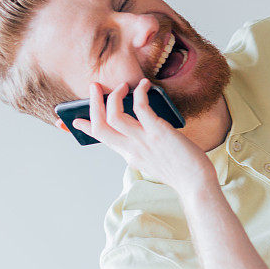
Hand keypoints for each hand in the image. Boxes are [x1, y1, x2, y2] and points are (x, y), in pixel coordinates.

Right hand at [72, 79, 217, 193]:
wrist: (195, 182)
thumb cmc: (181, 170)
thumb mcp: (154, 161)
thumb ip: (143, 148)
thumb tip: (144, 129)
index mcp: (129, 155)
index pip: (101, 139)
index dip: (84, 127)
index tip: (74, 120)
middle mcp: (131, 148)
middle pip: (100, 126)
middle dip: (93, 103)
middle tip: (95, 87)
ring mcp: (143, 141)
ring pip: (113, 116)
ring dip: (114, 96)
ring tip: (123, 86)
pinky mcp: (158, 132)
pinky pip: (140, 108)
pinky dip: (139, 93)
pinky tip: (144, 86)